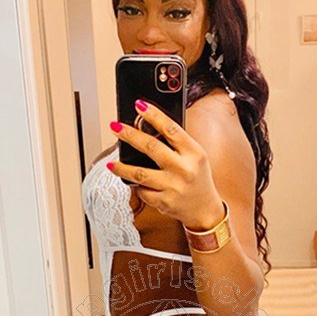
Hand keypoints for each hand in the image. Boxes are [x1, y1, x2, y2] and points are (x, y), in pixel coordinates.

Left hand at [108, 99, 224, 229]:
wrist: (205, 210)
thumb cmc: (197, 178)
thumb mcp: (196, 157)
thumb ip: (178, 144)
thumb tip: (148, 126)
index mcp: (194, 153)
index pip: (171, 129)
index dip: (153, 115)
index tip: (139, 105)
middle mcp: (184, 169)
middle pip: (151, 147)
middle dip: (129, 135)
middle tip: (115, 127)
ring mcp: (173, 187)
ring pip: (140, 174)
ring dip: (121, 168)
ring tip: (111, 164)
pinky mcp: (164, 202)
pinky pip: (143, 191)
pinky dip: (137, 187)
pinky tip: (136, 183)